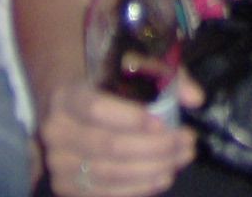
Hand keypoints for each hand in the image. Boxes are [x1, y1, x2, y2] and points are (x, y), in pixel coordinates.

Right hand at [37, 75, 197, 196]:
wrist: (66, 107)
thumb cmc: (102, 84)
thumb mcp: (127, 68)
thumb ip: (162, 76)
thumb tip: (196, 98)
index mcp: (65, 96)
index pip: (95, 109)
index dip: (131, 118)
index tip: (164, 123)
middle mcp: (55, 132)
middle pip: (108, 146)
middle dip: (155, 147)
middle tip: (186, 141)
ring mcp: (58, 164)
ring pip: (110, 175)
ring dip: (153, 170)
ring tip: (181, 157)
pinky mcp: (66, 188)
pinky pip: (107, 194)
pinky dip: (139, 188)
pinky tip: (162, 176)